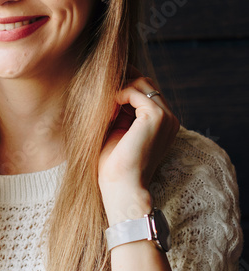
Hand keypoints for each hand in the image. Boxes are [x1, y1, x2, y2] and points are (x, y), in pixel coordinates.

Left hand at [98, 74, 178, 224]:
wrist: (122, 187)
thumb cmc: (115, 165)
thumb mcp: (118, 131)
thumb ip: (121, 111)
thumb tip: (110, 87)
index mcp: (163, 124)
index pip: (146, 92)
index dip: (123, 90)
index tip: (103, 100)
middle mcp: (170, 119)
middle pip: (145, 84)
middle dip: (122, 85)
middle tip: (102, 99)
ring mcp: (166, 117)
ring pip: (142, 83)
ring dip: (119, 90)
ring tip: (104, 106)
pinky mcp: (157, 116)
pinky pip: (136, 91)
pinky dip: (119, 95)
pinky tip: (108, 110)